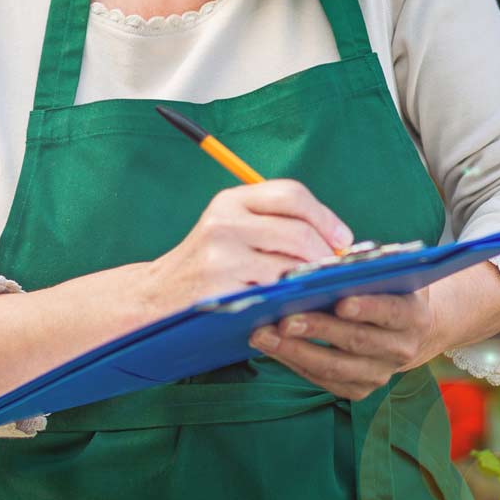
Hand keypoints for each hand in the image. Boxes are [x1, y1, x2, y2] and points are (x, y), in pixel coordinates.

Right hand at [147, 179, 352, 313]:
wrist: (156, 298)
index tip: (343, 239)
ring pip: (290, 267)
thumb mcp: (232, 230)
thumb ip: (276, 225)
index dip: (325, 217)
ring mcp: (221, 256)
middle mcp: (225, 221)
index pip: (292, 194)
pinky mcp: (221, 289)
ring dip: (309, 282)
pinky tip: (291, 305)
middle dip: (325, 255)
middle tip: (334, 272)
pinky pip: (273, 294)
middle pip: (298, 232)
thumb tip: (338, 240)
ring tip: (312, 289)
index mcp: (231, 200)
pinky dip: (290, 301)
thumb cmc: (208, 266)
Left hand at [248, 286, 441, 400]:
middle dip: (318, 330)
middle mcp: (401, 349)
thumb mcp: (389, 274)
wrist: (405, 331)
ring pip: (334, 367)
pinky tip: (271, 346)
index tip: (341, 302)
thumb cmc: (387, 290)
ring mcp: (379, 374)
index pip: (392, 312)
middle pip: (357, 342)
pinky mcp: (358, 390)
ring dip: (295, 351)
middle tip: (285, 319)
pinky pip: (322, 379)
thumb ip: (369, 268)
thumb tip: (335, 261)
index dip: (367, 308)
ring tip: (263, 335)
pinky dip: (293, 362)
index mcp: (413, 316)